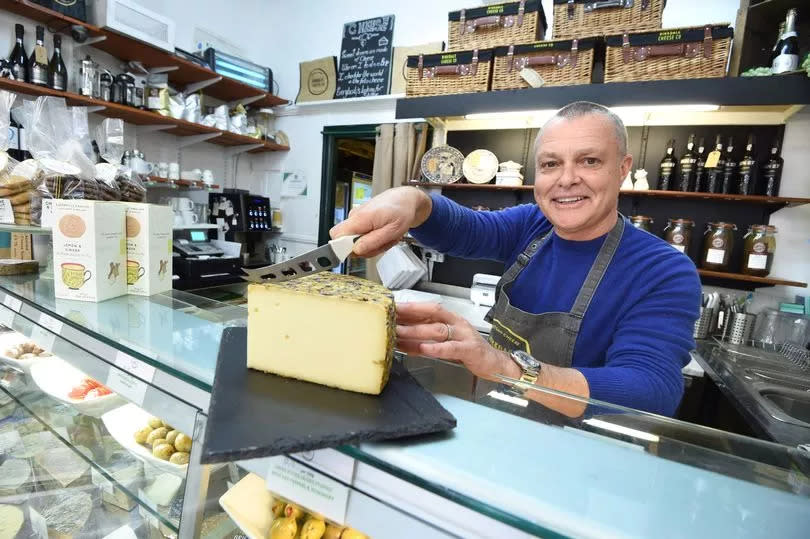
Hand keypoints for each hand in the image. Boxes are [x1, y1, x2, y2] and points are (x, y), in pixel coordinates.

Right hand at [329, 187, 431, 256]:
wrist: (405, 198)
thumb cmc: (401, 211)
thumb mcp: (392, 231)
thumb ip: (372, 242)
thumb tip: (356, 250)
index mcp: (360, 218)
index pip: (336, 236)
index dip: (343, 248)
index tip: (358, 252)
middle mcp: (355, 216)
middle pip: (345, 242)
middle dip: (363, 249)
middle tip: (380, 244)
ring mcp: (356, 217)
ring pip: (355, 241)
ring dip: (371, 244)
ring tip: (385, 237)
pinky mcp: (360, 219)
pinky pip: (360, 236)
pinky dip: (372, 239)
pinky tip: (382, 233)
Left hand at [396, 303, 518, 381]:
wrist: (494, 363)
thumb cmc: (466, 351)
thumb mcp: (442, 342)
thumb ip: (422, 340)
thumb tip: (397, 339)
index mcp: (450, 318)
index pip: (427, 308)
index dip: (408, 306)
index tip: (390, 307)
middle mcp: (456, 323)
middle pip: (430, 315)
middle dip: (408, 316)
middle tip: (389, 318)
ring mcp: (464, 335)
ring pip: (437, 330)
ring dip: (416, 331)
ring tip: (398, 333)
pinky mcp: (470, 349)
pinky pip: (452, 347)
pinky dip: (437, 348)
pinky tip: (424, 349)